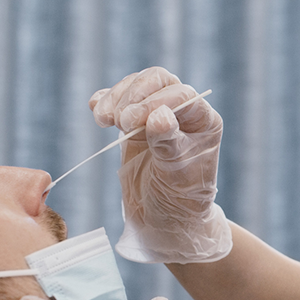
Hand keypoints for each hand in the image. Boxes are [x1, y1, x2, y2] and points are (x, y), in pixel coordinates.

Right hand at [89, 67, 231, 263]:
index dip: (153, 101)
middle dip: (133, 95)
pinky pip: (119, 100)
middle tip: (119, 122)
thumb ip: (168, 144)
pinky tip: (96, 110)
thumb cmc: (179, 199)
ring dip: (116, 98)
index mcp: (203, 120)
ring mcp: (156, 113)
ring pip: (136, 86)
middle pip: (157, 81)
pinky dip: (105, 101)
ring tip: (103, 120)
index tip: (130, 123)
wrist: (164, 219)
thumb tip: (159, 115)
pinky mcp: (134, 122)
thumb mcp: (176, 175)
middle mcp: (182, 111)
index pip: (180, 94)